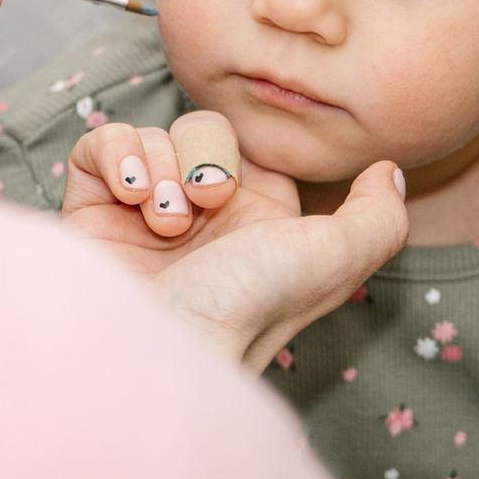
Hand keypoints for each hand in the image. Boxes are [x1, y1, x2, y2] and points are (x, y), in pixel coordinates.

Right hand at [65, 110, 408, 370]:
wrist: (151, 347)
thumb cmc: (242, 311)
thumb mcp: (332, 263)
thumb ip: (376, 218)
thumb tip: (389, 172)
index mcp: (255, 226)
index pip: (255, 149)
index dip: (253, 152)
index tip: (249, 186)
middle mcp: (198, 218)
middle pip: (204, 131)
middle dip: (207, 156)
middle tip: (205, 202)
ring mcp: (140, 214)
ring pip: (155, 134)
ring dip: (164, 165)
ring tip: (163, 221)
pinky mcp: (89, 210)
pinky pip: (101, 144)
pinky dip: (118, 156)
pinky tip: (130, 195)